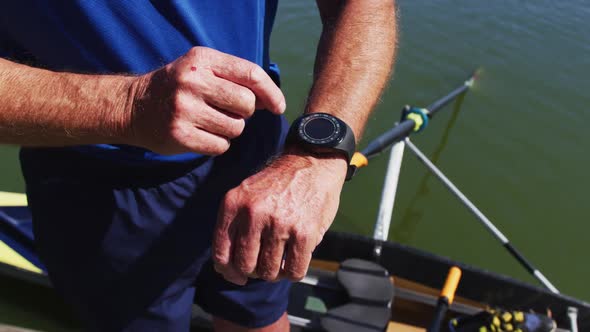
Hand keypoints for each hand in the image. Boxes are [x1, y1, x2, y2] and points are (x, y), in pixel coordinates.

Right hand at [127, 47, 285, 154]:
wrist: (134, 107)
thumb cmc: (178, 88)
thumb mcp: (202, 69)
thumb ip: (235, 79)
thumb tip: (271, 101)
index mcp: (202, 60)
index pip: (251, 73)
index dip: (271, 92)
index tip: (278, 107)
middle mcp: (192, 81)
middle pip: (247, 104)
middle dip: (245, 112)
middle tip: (228, 111)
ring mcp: (184, 109)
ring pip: (236, 128)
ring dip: (230, 129)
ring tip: (210, 122)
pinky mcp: (180, 135)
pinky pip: (221, 146)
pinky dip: (217, 144)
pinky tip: (201, 134)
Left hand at [212, 149, 347, 284]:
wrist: (313, 160)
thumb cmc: (279, 183)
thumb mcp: (247, 194)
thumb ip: (235, 225)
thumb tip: (228, 269)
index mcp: (233, 204)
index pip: (221, 253)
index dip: (228, 271)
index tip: (237, 274)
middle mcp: (253, 213)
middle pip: (245, 266)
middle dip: (253, 272)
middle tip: (262, 265)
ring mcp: (279, 224)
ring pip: (269, 272)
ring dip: (274, 273)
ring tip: (280, 262)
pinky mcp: (304, 233)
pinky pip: (293, 270)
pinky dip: (293, 272)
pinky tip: (294, 262)